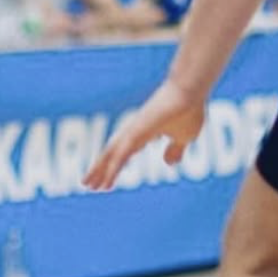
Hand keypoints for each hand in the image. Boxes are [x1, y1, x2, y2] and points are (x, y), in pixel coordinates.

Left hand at [83, 77, 205, 190]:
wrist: (190, 91)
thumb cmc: (189, 111)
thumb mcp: (184, 137)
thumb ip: (175, 149)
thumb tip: (168, 163)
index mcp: (143, 134)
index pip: (123, 153)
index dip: (114, 167)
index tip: (106, 181)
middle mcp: (134, 132)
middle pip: (112, 154)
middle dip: (100, 170)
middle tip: (87, 185)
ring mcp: (133, 131)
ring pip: (111, 154)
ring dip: (100, 170)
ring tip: (88, 185)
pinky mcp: (136, 132)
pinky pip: (122, 154)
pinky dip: (113, 168)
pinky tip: (106, 180)